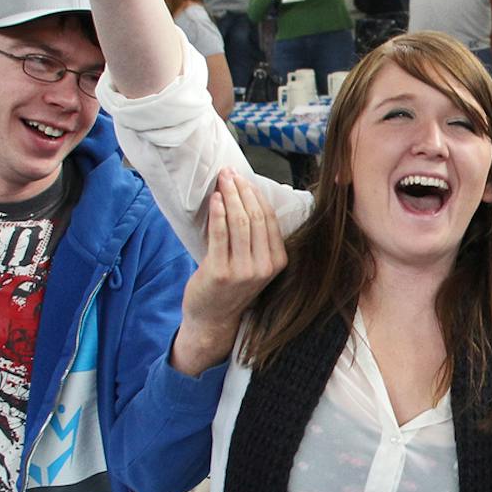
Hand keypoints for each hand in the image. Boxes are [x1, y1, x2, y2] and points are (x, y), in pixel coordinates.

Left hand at [171, 169, 285, 374]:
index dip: (256, 195)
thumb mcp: (254, 265)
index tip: (243, 178)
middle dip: (242, 190)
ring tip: (221, 181)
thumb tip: (248, 197)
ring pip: (239, 222)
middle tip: (229, 173)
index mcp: (277, 261)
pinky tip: (216, 199)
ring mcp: (243, 270)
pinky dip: (218, 213)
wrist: (213, 318)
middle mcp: (264, 266)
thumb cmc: (231, 287)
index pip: (269, 219)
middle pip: (255, 217)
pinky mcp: (221, 271)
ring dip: (230, 196)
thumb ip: (257, 239)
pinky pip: (220, 234)